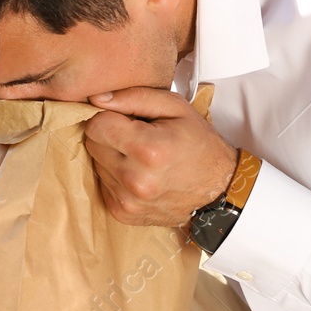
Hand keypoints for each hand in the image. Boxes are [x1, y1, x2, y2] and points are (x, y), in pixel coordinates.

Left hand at [83, 86, 237, 226]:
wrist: (218, 191)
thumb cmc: (199, 145)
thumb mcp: (175, 108)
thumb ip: (134, 97)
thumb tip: (96, 98)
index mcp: (148, 148)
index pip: (96, 125)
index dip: (110, 117)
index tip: (128, 121)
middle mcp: (135, 179)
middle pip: (92, 144)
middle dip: (109, 136)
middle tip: (136, 138)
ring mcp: (127, 201)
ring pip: (95, 165)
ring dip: (112, 157)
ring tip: (141, 158)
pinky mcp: (123, 214)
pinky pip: (102, 185)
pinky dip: (115, 177)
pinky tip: (138, 174)